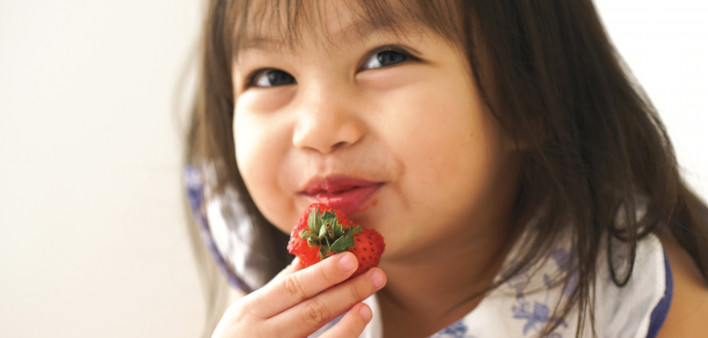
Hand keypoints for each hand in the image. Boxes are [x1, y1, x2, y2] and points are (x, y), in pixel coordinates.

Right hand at [212, 252, 386, 337]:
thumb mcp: (248, 312)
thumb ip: (279, 287)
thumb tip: (310, 253)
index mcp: (250, 312)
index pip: (292, 288)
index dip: (323, 273)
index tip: (351, 258)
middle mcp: (262, 336)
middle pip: (311, 312)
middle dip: (347, 292)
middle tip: (377, 275)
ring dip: (348, 325)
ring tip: (368, 307)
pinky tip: (355, 332)